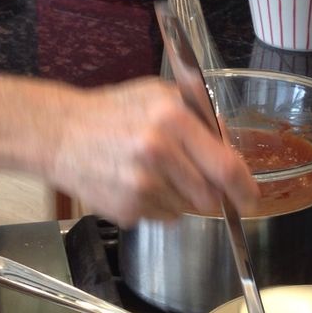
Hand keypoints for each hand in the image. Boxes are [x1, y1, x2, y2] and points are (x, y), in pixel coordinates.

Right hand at [50, 77, 258, 226]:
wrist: (60, 134)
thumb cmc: (112, 112)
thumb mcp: (158, 95)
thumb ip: (198, 115)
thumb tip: (229, 143)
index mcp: (173, 118)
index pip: (225, 166)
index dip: (244, 188)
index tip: (251, 198)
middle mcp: (159, 152)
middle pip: (209, 196)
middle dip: (209, 193)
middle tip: (192, 180)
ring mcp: (141, 184)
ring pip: (187, 209)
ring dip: (180, 197)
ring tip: (151, 173)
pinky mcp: (127, 208)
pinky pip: (163, 217)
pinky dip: (157, 206)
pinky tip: (135, 183)